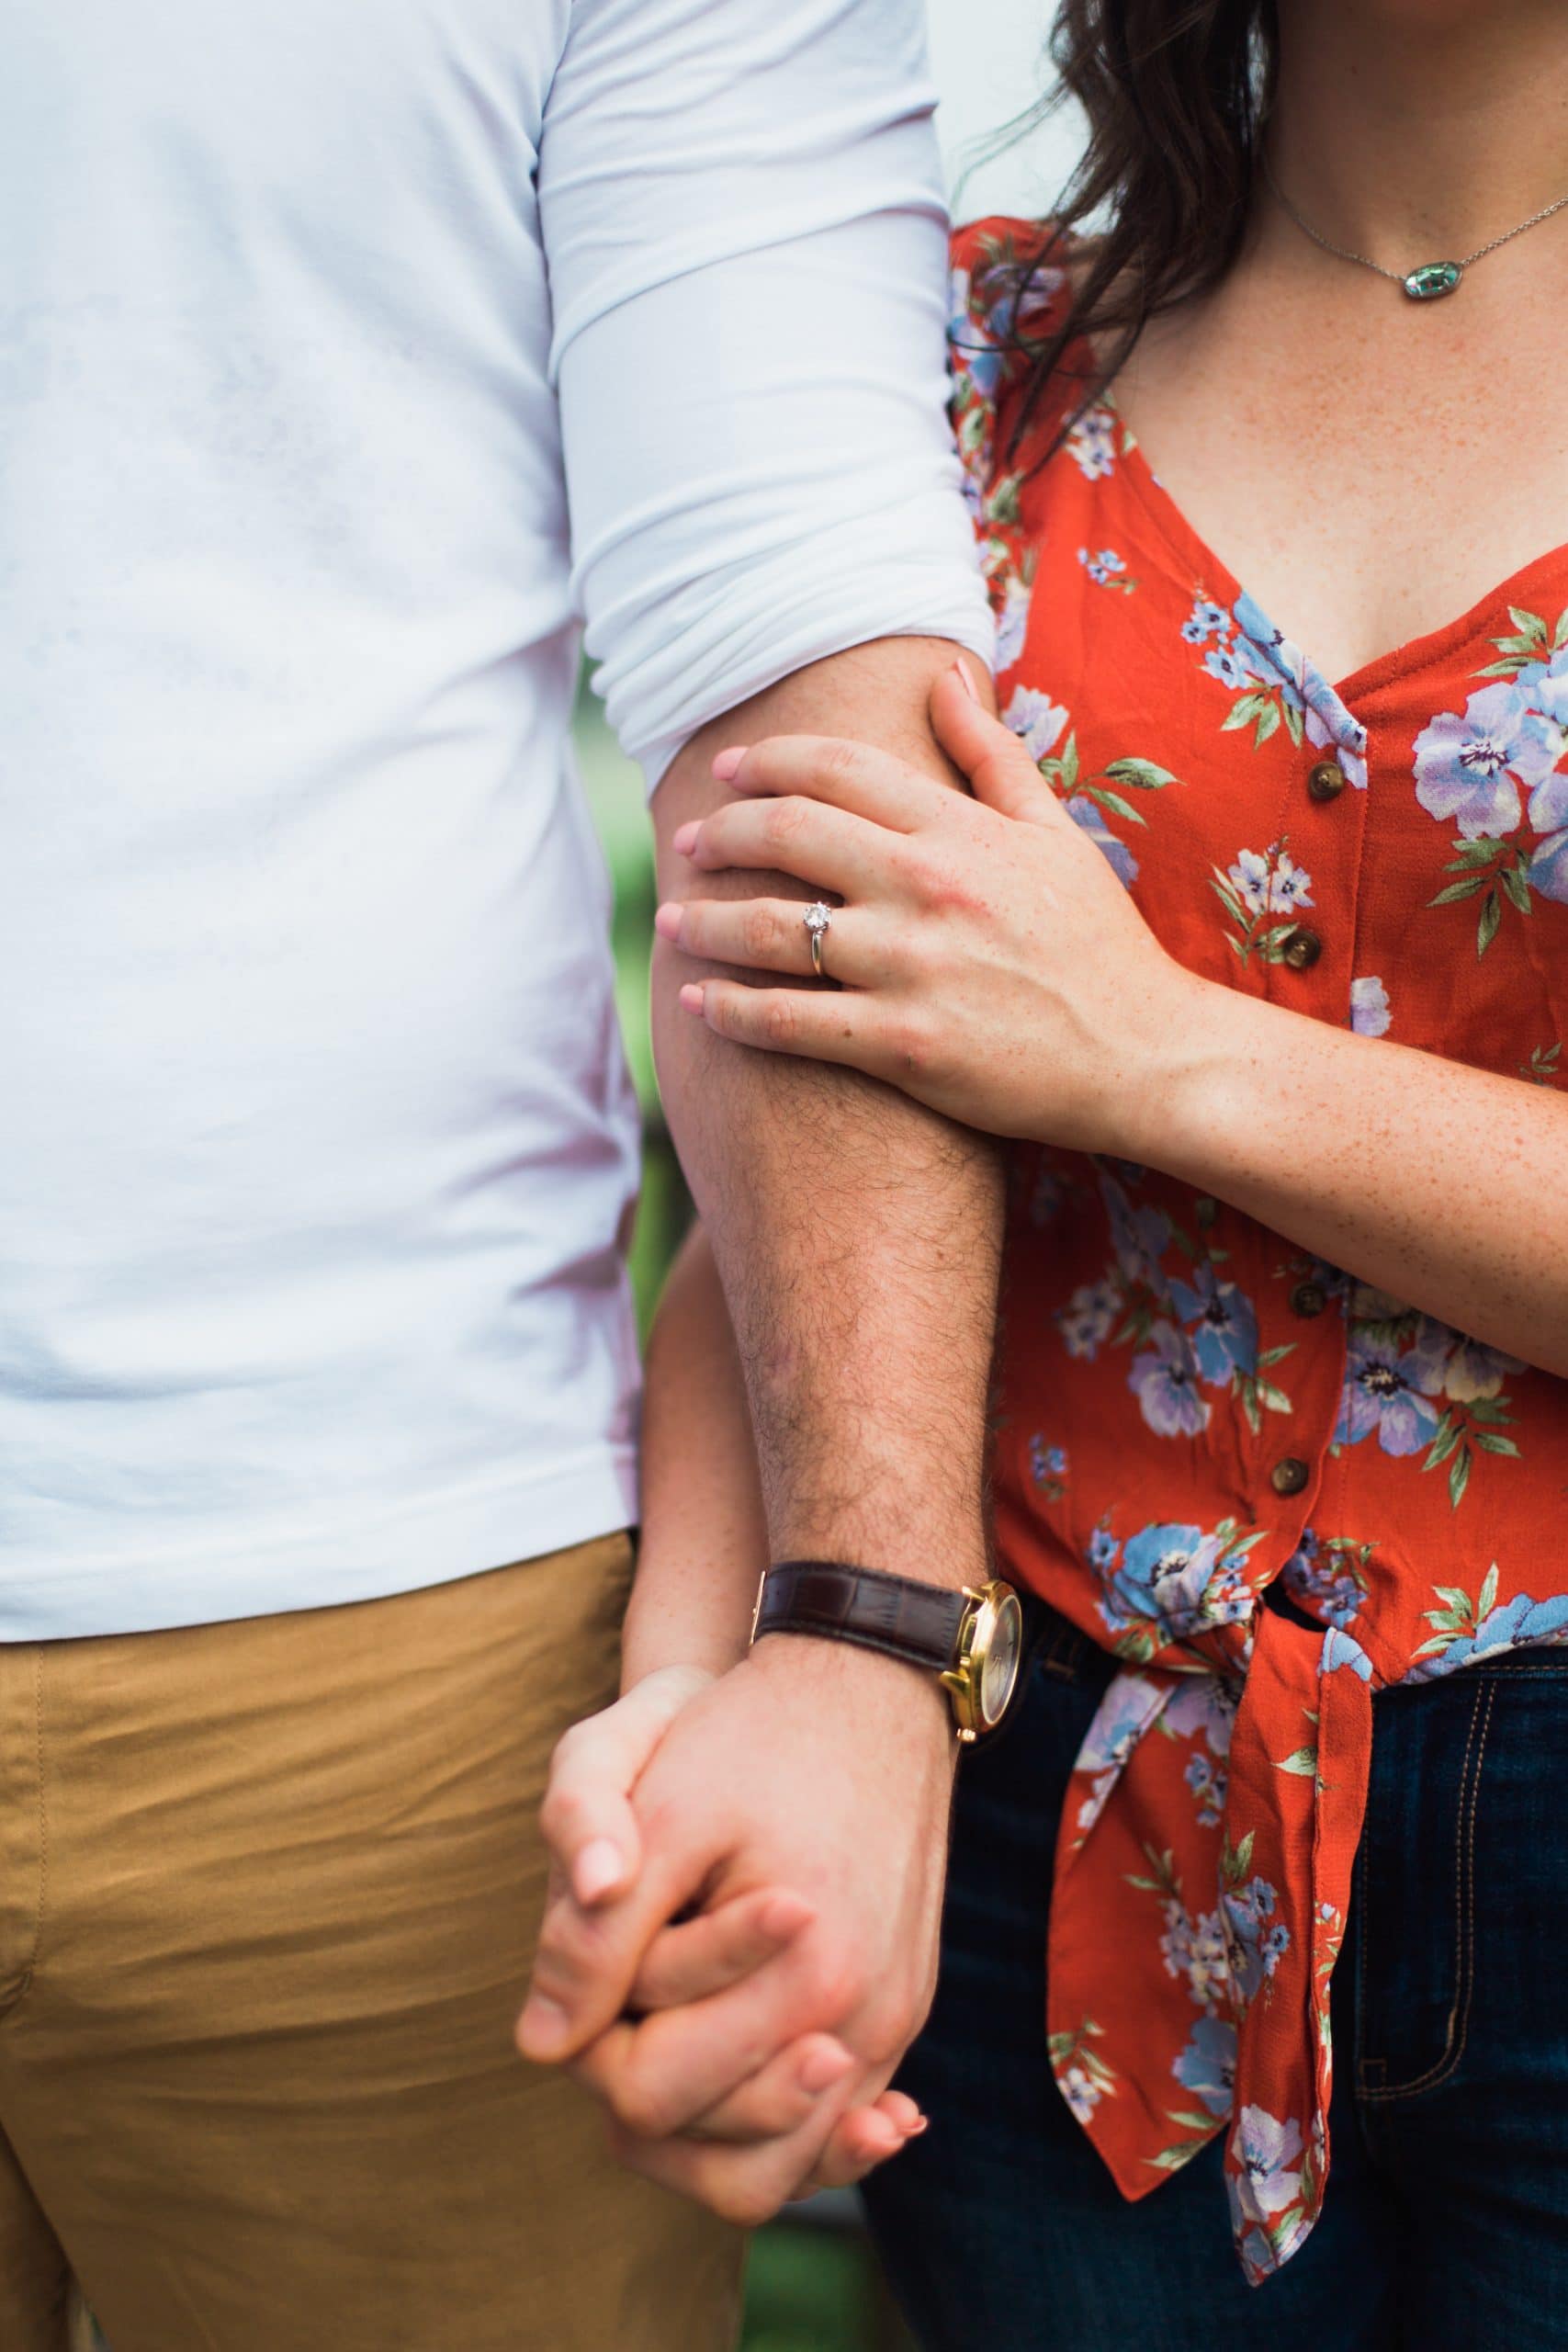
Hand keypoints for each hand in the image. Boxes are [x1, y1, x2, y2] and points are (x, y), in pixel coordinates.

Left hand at [518, 1636, 953, 2223]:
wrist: (869, 1681)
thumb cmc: (755, 1737)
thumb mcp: (660, 1812)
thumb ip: (598, 1935)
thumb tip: (541, 2047)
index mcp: (805, 1981)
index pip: (650, 2098)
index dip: (590, 2048)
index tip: (592, 1971)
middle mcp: (864, 2024)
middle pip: (723, 2158)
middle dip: (647, 2095)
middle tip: (618, 2012)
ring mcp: (893, 2023)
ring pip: (784, 2163)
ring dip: (709, 2127)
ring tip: (658, 2056)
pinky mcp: (904, 2008)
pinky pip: (835, 2119)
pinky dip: (777, 2116)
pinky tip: (732, 2073)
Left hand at [656, 660, 1203, 1154]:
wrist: (1145, 1055)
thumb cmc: (1099, 944)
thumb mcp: (1055, 831)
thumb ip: (989, 753)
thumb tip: (943, 674)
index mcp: (959, 829)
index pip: (835, 770)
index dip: (766, 763)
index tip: (726, 772)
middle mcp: (928, 886)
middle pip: (787, 835)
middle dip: (721, 834)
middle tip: (688, 843)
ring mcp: (913, 966)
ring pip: (770, 930)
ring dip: (703, 922)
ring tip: (670, 922)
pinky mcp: (904, 1045)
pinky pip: (791, 1022)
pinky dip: (733, 1011)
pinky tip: (699, 1003)